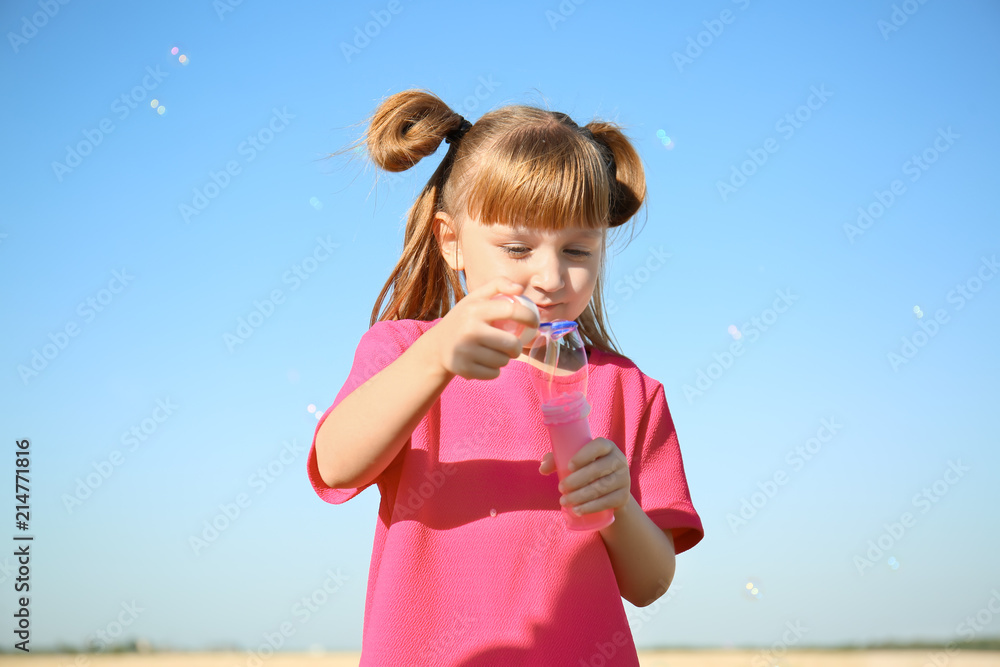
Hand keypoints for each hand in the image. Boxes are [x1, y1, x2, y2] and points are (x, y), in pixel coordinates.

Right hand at [424, 275, 539, 380]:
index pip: (511, 311)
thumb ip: (497, 285)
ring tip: (494, 353)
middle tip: (513, 346)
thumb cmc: (464, 319)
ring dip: (504, 359)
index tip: (534, 323)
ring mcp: (465, 351)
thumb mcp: (475, 298)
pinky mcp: (463, 369)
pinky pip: (493, 374)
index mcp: (475, 309)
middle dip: (517, 347)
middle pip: (511, 344)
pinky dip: (494, 370)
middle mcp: (469, 330)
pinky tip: (485, 363)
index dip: (529, 317)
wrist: (438, 345)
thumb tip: (519, 288)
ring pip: (503, 361)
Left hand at [538, 438, 630, 515]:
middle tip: (561, 488)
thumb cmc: (587, 469)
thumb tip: (542, 468)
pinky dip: (591, 507)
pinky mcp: (624, 496)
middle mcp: (619, 460)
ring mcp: (624, 479)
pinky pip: (607, 502)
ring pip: (601, 487)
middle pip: (598, 469)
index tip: (569, 466)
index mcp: (607, 447)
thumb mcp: (574, 461)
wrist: (610, 490)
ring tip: (564, 501)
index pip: (599, 445)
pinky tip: (578, 510)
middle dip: (577, 480)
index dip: (584, 455)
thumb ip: (557, 460)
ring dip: (581, 496)